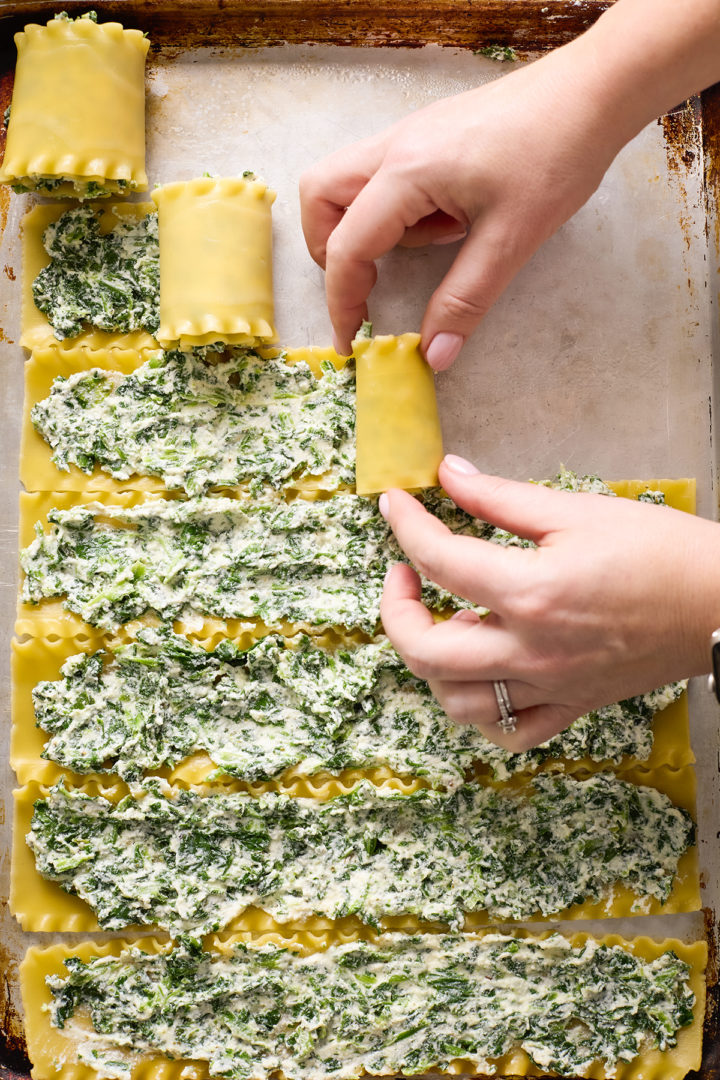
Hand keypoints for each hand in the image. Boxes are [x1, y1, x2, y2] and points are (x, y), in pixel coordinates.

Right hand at [300, 50, 620, 363]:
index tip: (352, 341)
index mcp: (407, 172)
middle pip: (319, 198)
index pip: (346, 246)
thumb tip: (433, 356)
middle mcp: (394, 147)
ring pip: (345, 183)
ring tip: (432, 243)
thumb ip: (465, 301)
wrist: (591, 94)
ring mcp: (407, 134)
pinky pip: (382, 176)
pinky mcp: (425, 135)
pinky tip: (447, 219)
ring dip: (364, 227)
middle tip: (368, 286)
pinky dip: (393, 209)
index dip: (342, 301)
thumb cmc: (555, 157)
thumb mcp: (511, 241)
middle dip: (330, 252)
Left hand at [379, 455, 719, 750]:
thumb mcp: (577, 510)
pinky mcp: (572, 704)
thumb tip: (449, 475)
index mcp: (531, 593)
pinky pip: (510, 731)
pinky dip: (481, 710)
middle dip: (395, 609)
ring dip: (432, 662)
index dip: (405, 526)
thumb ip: (501, 497)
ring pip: (457, 702)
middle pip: (425, 651)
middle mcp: (532, 650)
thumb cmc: (661, 550)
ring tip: (444, 620)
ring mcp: (550, 686)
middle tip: (404, 573)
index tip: (394, 505)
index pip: (439, 561)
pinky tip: (482, 673)